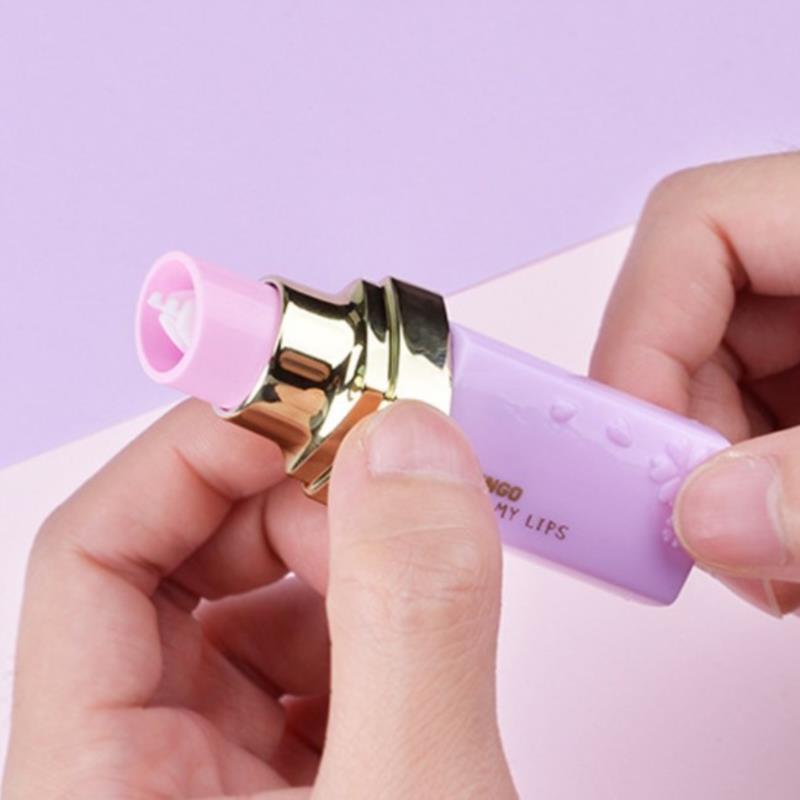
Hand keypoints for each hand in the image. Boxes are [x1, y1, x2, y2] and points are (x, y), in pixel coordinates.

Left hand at [2, 400, 515, 798]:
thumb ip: (411, 621)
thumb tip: (409, 448)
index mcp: (92, 792)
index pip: (92, 557)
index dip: (193, 456)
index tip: (307, 403)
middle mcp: (140, 776)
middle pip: (179, 564)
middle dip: (287, 497)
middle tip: (391, 478)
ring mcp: (222, 779)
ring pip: (255, 600)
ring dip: (339, 549)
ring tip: (420, 551)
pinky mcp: (300, 780)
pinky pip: (316, 647)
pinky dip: (371, 605)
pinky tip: (423, 617)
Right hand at [591, 152, 799, 616]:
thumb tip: (704, 522)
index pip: (691, 227)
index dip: (640, 334)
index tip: (638, 452)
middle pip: (688, 320)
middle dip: (676, 435)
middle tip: (689, 530)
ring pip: (715, 384)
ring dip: (713, 480)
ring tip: (759, 563)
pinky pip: (759, 422)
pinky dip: (754, 492)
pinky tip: (784, 550)